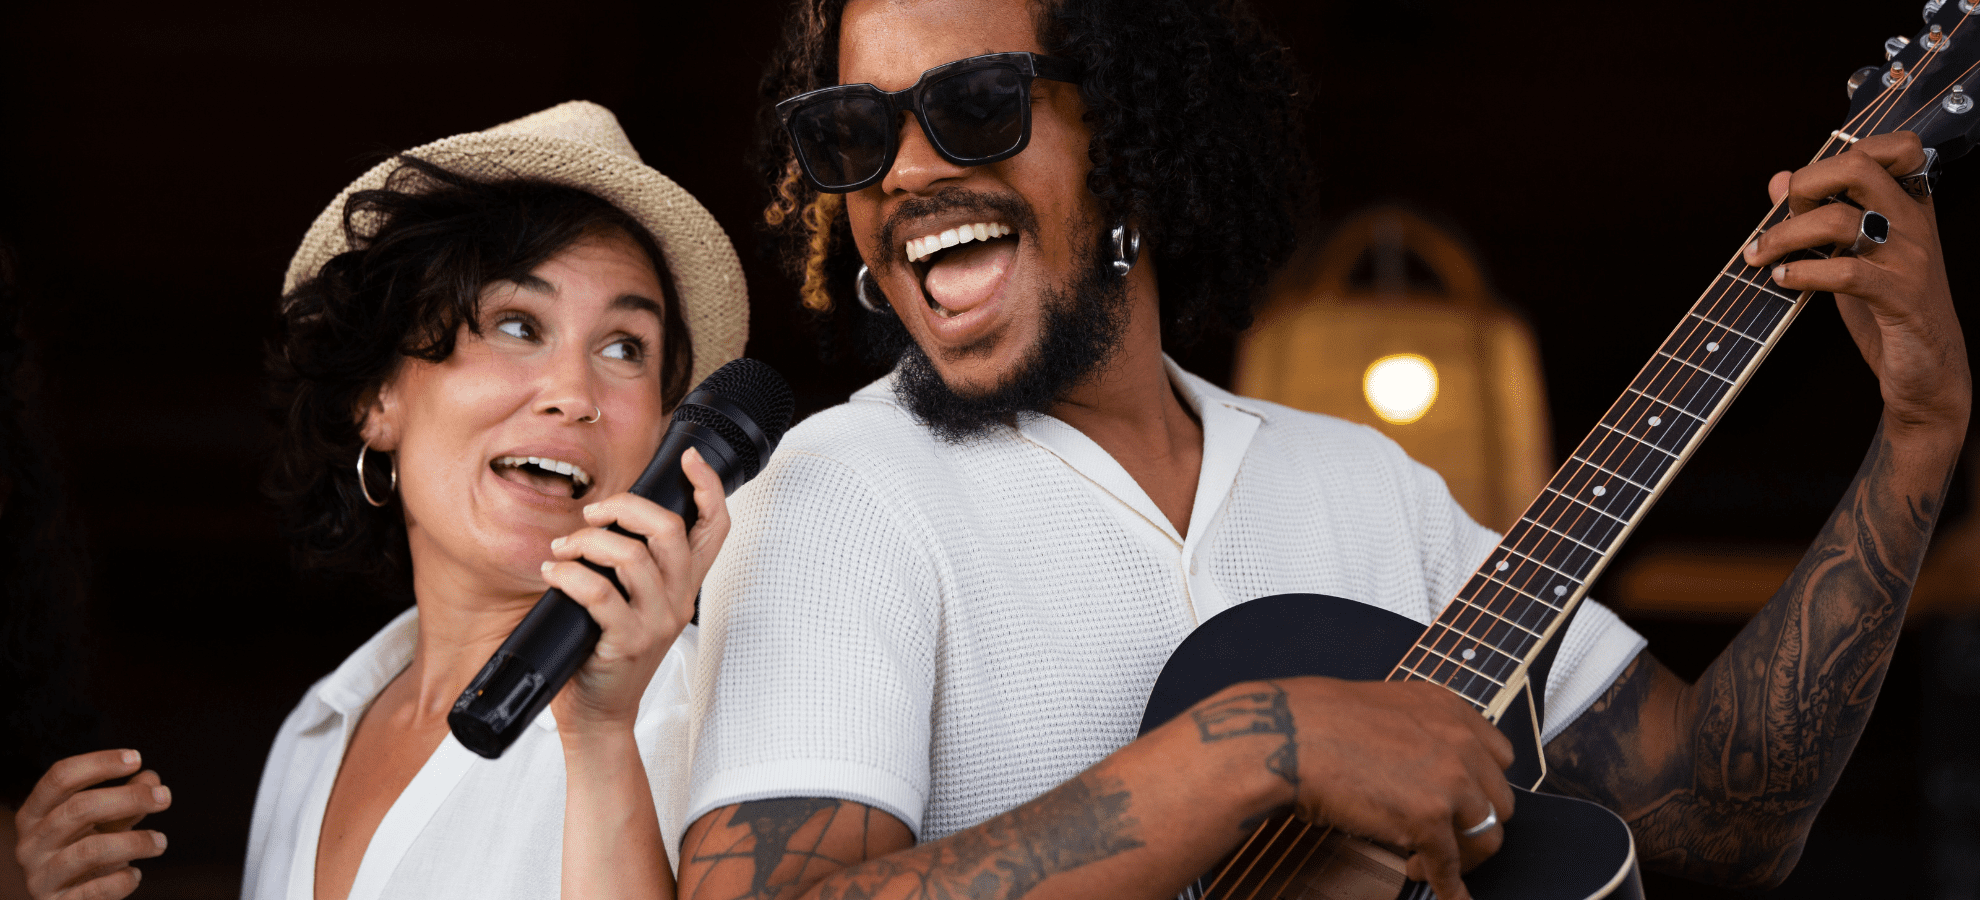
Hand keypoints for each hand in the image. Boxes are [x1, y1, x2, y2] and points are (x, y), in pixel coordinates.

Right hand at [13, 750, 169, 899]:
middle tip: (164, 797)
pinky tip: (136, 874)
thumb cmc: (87, 852)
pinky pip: (96, 890)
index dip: (98, 763)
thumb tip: (151, 779)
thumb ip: (126, 800)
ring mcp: (40, 877)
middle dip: (128, 798)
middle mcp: (30, 844)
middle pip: (78, 808)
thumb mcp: (105, 822)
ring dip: (135, 842)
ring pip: (90, 850)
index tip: (136, 758)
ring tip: (161, 842)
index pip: (59, 777)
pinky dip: (123, 879)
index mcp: (34, 814)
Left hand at [540, 446, 729, 735]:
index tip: (688, 458)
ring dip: (588, 542)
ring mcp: (656, 623)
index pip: (716, 528)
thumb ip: (630, 566)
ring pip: (632, 556)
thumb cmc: (605, 653)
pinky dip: (569, 574)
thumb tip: (602, 517)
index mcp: (684, 585)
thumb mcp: (632, 603)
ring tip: (563, 550)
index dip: (709, 487)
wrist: (599, 715)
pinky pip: (599, 593)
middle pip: (670, 530)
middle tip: (592, 515)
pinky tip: (553, 573)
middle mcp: (678, 600)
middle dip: (625, 507)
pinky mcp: (627, 642)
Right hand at [1208, 678, 1514, 899]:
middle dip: (1473, 826)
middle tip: (1447, 841)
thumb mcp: (1385, 708)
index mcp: (1449, 709)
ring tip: (1426, 863)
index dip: (1481, 787)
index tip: (1466, 805)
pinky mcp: (1430, 818)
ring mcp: (1450, 779)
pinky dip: (1448, 886)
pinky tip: (1441, 892)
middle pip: (1499, 800)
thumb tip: (1421, 770)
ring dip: (1462, 858)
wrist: (1286, 736)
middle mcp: (1459, 741)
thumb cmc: (1316, 721)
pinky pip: (1452, 865)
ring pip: (1487, 835)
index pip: (1499, 756)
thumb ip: (1418, 733)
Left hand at [1742, 131, 1970, 438]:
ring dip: (1785, 237)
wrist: (1929, 372)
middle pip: (1858, 167)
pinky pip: (1845, 271)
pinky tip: (1783, 281)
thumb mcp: (1851, 256)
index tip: (1810, 191)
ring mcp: (1910, 259)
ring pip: (1840, 220)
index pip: (1894, 146)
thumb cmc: (1887, 309)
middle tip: (1780, 220)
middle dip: (1805, 186)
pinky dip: (1804, 274)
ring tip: (1761, 258)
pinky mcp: (1900, 298)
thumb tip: (1778, 179)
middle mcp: (1914, 224)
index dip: (1842, 154)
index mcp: (1910, 206)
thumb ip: (1819, 216)